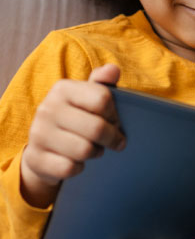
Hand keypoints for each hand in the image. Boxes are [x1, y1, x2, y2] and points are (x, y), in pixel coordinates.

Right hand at [20, 65, 124, 207]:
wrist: (43, 146)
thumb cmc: (75, 118)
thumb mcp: (87, 97)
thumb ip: (102, 83)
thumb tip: (113, 70)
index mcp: (63, 89)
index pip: (103, 99)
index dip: (115, 114)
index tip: (115, 121)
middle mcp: (47, 108)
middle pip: (97, 128)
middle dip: (111, 138)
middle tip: (114, 141)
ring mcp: (38, 134)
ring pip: (84, 150)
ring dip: (95, 153)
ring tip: (94, 149)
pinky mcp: (35, 158)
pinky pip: (70, 168)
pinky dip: (79, 168)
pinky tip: (77, 161)